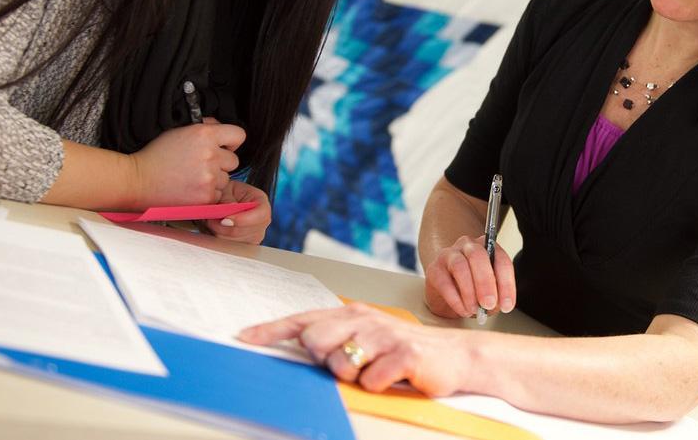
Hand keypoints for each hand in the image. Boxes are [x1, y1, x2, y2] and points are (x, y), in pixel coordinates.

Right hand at [129, 121, 244, 206]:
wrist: (137, 180)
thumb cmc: (156, 156)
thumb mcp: (179, 131)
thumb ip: (204, 127)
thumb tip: (221, 128)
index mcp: (205, 134)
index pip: (239, 135)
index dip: (231, 142)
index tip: (223, 147)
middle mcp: (210, 154)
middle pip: (234, 160)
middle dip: (221, 163)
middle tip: (201, 165)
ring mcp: (209, 177)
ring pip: (226, 179)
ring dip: (214, 179)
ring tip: (192, 178)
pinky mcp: (206, 196)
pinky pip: (218, 194)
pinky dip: (207, 194)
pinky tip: (190, 188)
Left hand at [206, 179, 270, 243]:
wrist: (220, 200)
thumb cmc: (225, 192)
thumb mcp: (224, 189)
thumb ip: (227, 199)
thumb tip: (228, 211)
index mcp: (261, 202)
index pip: (262, 214)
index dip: (244, 219)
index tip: (224, 219)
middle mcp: (261, 221)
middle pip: (249, 232)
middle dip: (226, 228)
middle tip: (211, 220)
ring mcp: (254, 235)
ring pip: (237, 242)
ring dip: (220, 234)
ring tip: (212, 222)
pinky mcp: (244, 245)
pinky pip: (232, 248)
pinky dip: (220, 240)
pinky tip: (215, 230)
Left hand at [240, 303, 470, 396]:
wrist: (453, 356)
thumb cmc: (403, 349)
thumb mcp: (366, 338)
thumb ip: (335, 340)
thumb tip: (299, 346)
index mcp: (351, 313)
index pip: (302, 319)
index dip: (271, 330)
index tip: (244, 338)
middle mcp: (364, 319)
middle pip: (315, 341)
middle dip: (323, 360)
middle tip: (350, 363)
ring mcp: (384, 335)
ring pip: (340, 364)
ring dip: (352, 376)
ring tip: (374, 370)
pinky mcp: (403, 355)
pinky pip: (370, 380)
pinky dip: (376, 385)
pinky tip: (391, 377)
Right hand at [423, 235, 515, 318]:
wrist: (447, 292)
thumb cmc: (472, 288)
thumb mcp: (489, 291)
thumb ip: (495, 295)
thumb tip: (496, 304)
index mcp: (488, 248)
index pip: (501, 260)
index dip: (506, 284)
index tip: (507, 305)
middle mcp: (468, 246)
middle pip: (478, 257)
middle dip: (485, 282)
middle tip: (489, 304)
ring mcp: (449, 255)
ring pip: (460, 266)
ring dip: (469, 291)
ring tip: (474, 309)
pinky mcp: (434, 269)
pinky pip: (444, 282)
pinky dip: (456, 300)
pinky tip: (463, 310)